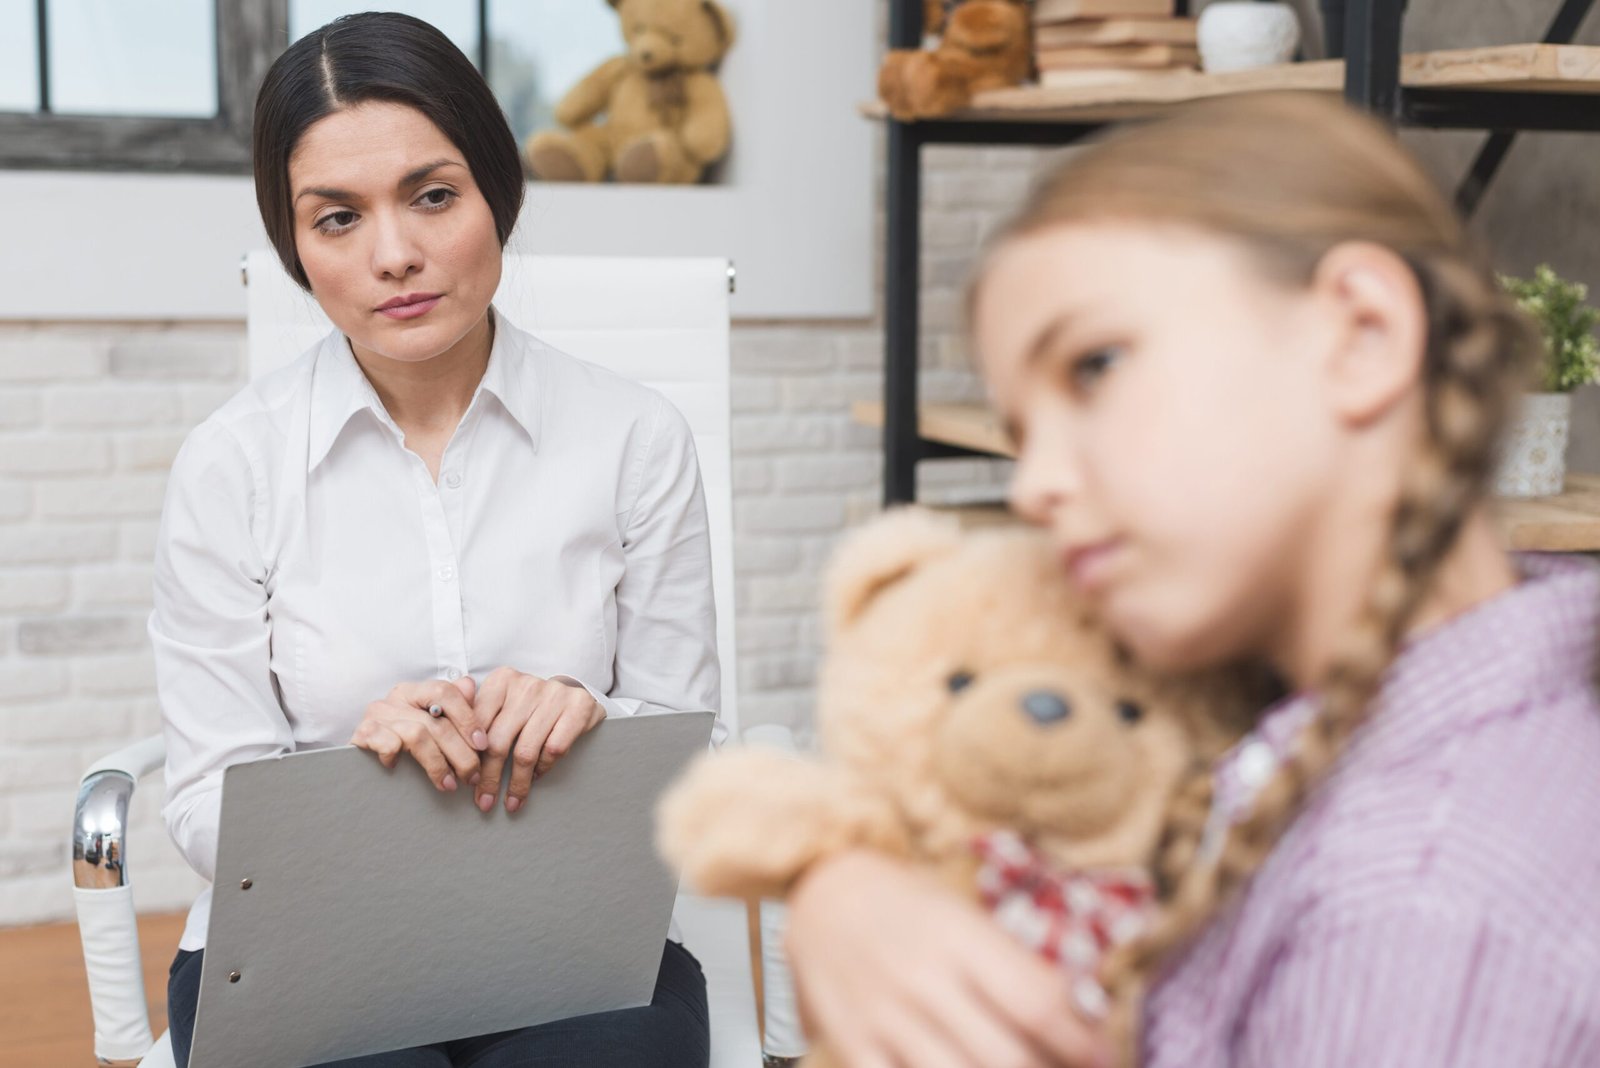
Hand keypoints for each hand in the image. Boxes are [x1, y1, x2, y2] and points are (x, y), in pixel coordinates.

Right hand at [350, 675, 486, 792]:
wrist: (361, 765)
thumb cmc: (404, 743)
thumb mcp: (432, 724)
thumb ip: (454, 707)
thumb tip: (470, 685)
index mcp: (417, 691)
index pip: (446, 692)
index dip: (468, 718)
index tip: (483, 745)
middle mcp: (396, 698)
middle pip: (437, 721)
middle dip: (461, 753)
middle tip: (473, 776)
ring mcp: (377, 715)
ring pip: (418, 735)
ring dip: (438, 764)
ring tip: (450, 784)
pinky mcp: (362, 734)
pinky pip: (388, 743)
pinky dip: (400, 758)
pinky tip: (405, 773)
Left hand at [472, 668, 606, 813]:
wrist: (573, 694)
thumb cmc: (529, 705)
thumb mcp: (501, 702)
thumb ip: (475, 715)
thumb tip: (448, 745)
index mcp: (501, 681)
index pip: (477, 725)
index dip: (470, 757)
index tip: (467, 781)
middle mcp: (526, 685)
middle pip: (499, 742)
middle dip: (490, 778)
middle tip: (485, 801)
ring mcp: (553, 695)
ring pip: (526, 751)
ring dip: (518, 783)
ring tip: (512, 801)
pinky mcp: (577, 707)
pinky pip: (553, 749)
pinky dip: (543, 769)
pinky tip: (537, 777)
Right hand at [786, 850, 1108, 1067]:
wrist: (819, 892)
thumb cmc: (906, 902)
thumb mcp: (963, 914)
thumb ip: (1011, 964)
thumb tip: (1078, 1017)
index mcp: (957, 936)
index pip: (1037, 1002)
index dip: (1080, 1041)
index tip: (1101, 1055)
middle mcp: (922, 979)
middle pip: (1007, 1056)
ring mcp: (884, 1018)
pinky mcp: (853, 1047)